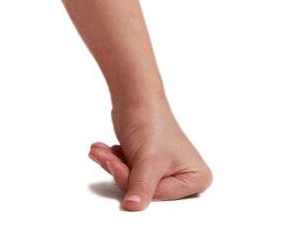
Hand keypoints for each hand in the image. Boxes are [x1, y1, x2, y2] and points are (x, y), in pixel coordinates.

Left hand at [88, 97, 211, 210]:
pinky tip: (107, 151)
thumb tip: (134, 206)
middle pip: (146, 192)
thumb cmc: (152, 120)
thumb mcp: (148, 161)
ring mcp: (165, 172)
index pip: (160, 196)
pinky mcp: (148, 167)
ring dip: (114, 167)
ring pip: (132, 184)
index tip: (129, 166)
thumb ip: (141, 188)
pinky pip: (126, 176)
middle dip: (123, 174)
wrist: (135, 97)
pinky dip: (114, 163)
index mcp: (197, 178)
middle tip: (112, 159)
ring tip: (106, 152)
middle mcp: (184, 177)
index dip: (138, 182)